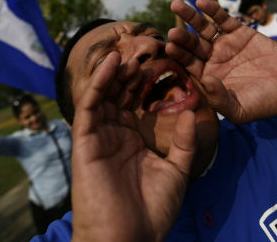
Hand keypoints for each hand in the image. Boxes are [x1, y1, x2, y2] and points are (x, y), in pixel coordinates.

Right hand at [71, 52, 195, 241]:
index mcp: (133, 141)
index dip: (147, 84)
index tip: (164, 63)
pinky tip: (110, 64)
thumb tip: (191, 109)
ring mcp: (98, 137)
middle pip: (119, 95)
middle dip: (130, 74)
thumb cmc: (152, 211)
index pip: (137, 104)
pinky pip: (89, 106)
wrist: (129, 238)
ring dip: (113, 73)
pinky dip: (98, 83)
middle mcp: (114, 135)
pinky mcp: (85, 141)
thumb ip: (183, 140)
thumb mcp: (177, 170)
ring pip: (103, 96)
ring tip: (128, 53)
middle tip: (146, 54)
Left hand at [167, 0, 276, 123]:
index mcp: (207, 79)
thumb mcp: (241, 110)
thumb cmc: (265, 102)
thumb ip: (221, 99)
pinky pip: (223, 20)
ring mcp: (224, 44)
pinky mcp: (238, 31)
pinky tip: (202, 2)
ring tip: (177, 6)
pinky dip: (213, 10)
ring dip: (190, 18)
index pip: (189, 67)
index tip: (170, 47)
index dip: (179, 57)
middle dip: (182, 39)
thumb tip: (205, 81)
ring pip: (203, 29)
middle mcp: (212, 60)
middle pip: (192, 47)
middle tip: (173, 32)